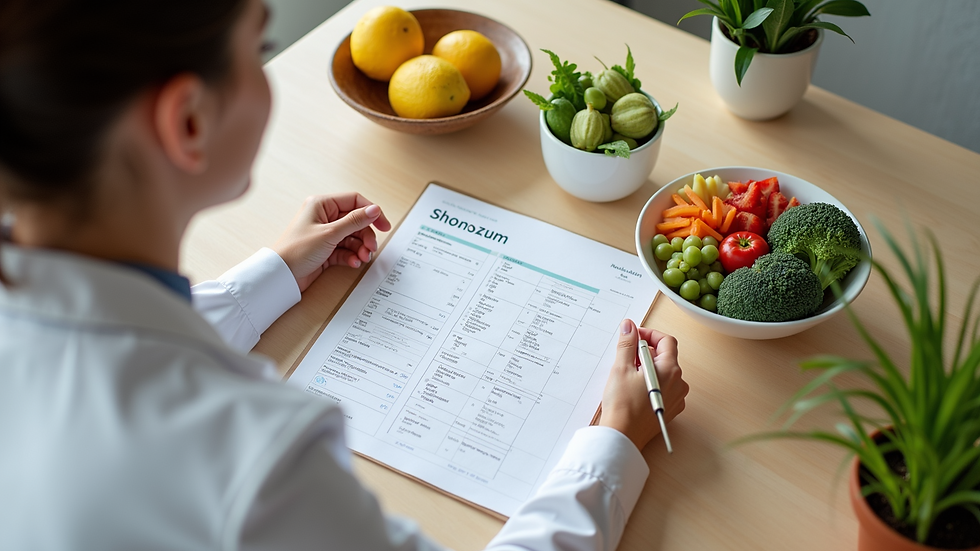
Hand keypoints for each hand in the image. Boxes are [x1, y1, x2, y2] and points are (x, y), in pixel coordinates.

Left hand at [272, 193, 391, 291]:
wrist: (281, 275)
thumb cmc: (297, 250)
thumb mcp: (330, 233)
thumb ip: (355, 221)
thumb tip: (374, 209)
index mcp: (322, 204)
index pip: (354, 201)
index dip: (372, 212)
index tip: (384, 226)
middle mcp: (324, 217)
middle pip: (356, 221)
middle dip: (366, 235)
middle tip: (371, 248)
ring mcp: (325, 234)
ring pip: (352, 237)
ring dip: (360, 248)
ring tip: (363, 258)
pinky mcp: (326, 250)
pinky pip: (345, 250)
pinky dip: (351, 256)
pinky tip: (353, 263)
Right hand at [598, 319, 688, 450]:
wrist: (623, 436)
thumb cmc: (622, 404)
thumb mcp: (621, 367)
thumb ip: (627, 343)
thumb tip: (629, 326)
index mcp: (669, 369)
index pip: (666, 341)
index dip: (650, 335)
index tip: (635, 336)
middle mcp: (678, 383)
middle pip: (665, 357)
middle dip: (646, 353)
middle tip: (626, 357)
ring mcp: (676, 398)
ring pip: (664, 373)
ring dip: (648, 369)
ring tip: (629, 376)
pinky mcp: (670, 409)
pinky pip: (664, 389)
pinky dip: (652, 384)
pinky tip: (635, 390)